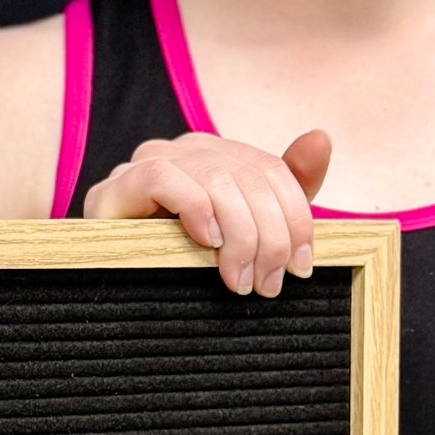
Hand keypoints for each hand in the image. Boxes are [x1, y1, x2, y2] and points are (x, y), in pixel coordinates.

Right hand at [85, 129, 332, 294]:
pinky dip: (193, 207)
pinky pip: (161, 178)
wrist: (120, 295)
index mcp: (218, 156)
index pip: (270, 170)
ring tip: (239, 280)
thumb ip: (287, 193)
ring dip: (238, 235)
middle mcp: (183, 151)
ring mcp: (145, 165)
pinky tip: (206, 242)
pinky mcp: (113, 188)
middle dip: (268, 236)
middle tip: (269, 284)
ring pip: (213, 178)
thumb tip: (321, 139)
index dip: (295, 216)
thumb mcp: (247, 235)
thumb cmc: (184, 265)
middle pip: (246, 176)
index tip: (301, 267)